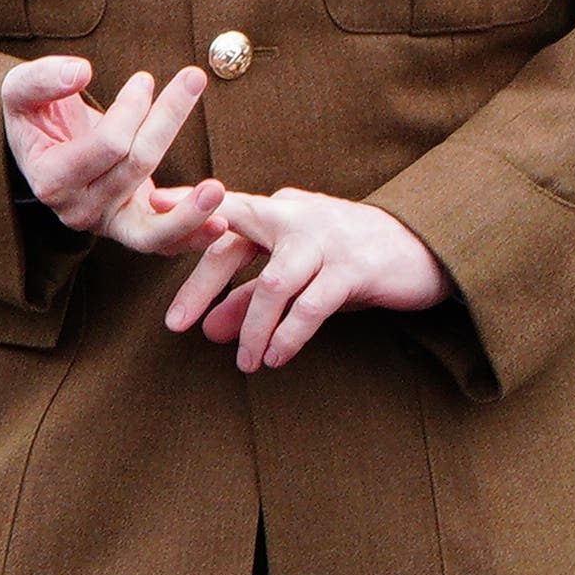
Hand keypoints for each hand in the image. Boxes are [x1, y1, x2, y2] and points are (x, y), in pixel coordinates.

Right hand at [0, 52, 211, 248]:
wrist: (42, 150)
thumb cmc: (33, 118)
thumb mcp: (20, 91)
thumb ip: (41, 79)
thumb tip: (80, 72)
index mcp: (50, 178)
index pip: (108, 146)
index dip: (132, 109)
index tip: (144, 79)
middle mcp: (78, 209)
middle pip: (136, 168)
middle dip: (166, 120)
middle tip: (193, 78)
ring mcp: (107, 224)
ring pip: (153, 229)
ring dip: (189, 212)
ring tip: (217, 189)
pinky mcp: (132, 229)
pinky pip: (165, 244)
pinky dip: (195, 236)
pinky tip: (223, 221)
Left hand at [153, 185, 448, 371]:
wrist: (429, 252)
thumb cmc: (356, 262)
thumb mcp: (300, 276)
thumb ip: (251, 296)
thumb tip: (208, 330)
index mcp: (280, 211)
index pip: (222, 220)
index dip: (185, 224)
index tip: (145, 218)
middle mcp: (298, 216)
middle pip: (234, 244)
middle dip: (201, 286)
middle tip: (176, 326)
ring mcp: (328, 239)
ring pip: (272, 283)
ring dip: (252, 327)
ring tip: (244, 363)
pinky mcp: (356, 266)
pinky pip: (312, 304)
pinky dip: (290, 333)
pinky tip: (276, 356)